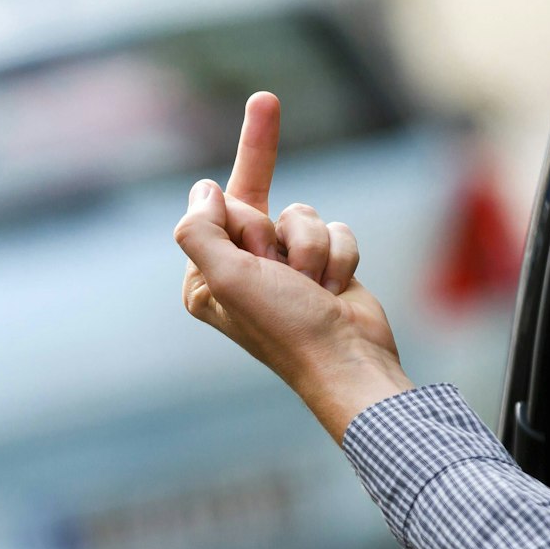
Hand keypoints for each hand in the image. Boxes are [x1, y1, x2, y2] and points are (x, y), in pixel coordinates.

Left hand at [175, 92, 411, 440]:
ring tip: (313, 289)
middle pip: (255, 203)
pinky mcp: (323, 265)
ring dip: (313, 250)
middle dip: (279, 236)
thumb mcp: (227, 277)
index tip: (259, 251)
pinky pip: (334, 228)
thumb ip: (200, 229)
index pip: (215, 209)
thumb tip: (205, 189)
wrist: (349, 359)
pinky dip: (340, 257)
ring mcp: (283, 267)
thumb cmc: (285, 326)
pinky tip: (336, 291)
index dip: (246, 220)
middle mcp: (241, 268)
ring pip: (300, 214)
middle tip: (289, 277)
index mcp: (206, 276)